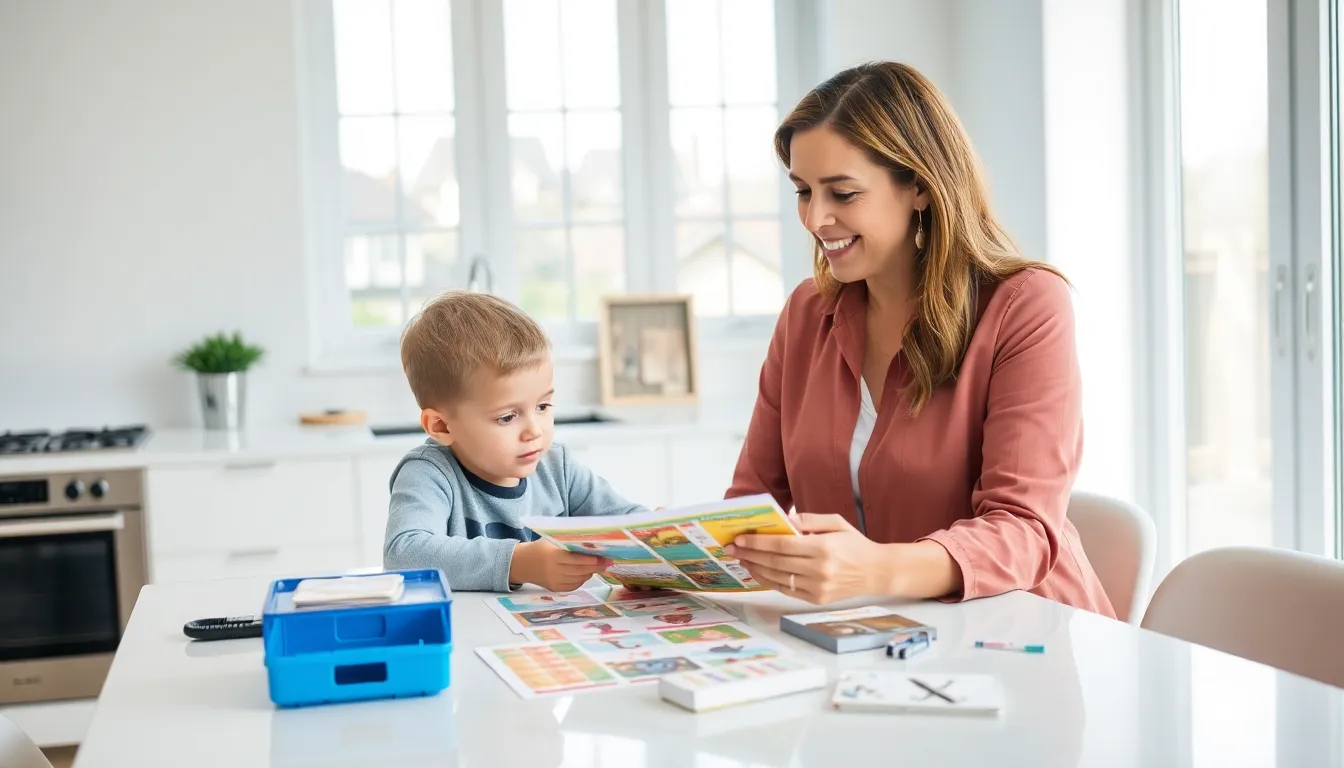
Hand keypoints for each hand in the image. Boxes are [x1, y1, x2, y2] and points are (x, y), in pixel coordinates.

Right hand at [510, 540, 611, 591]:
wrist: (522, 563)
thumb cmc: (541, 547)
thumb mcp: (552, 539)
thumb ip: (568, 540)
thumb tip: (591, 540)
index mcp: (553, 555)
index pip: (576, 559)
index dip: (591, 559)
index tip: (604, 557)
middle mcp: (554, 570)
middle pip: (580, 570)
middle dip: (596, 567)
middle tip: (607, 563)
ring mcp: (554, 581)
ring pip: (579, 579)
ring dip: (590, 572)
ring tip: (598, 566)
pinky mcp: (555, 588)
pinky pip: (573, 585)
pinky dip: (582, 579)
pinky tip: (585, 573)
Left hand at [724, 513, 888, 603]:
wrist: (876, 572)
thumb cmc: (855, 544)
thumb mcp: (836, 522)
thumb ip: (809, 520)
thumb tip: (783, 520)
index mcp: (823, 548)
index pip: (782, 545)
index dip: (758, 543)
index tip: (740, 538)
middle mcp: (819, 570)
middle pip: (775, 562)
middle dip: (750, 554)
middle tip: (732, 548)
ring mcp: (818, 587)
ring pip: (778, 578)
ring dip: (755, 568)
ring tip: (741, 559)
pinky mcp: (817, 599)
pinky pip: (787, 590)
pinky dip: (769, 581)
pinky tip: (758, 572)